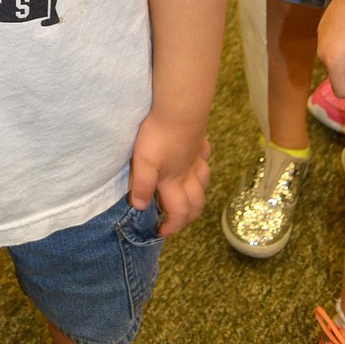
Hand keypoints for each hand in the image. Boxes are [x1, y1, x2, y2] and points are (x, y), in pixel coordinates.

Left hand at [129, 110, 210, 237]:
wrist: (180, 111)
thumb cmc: (158, 137)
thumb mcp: (144, 163)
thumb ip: (142, 185)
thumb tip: (140, 207)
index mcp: (173, 182)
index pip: (178, 212)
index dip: (172, 226)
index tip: (162, 232)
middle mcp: (188, 174)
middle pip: (196, 203)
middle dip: (188, 217)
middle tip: (176, 221)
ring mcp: (196, 158)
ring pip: (203, 182)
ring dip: (198, 194)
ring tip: (188, 195)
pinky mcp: (198, 141)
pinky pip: (204, 157)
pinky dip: (202, 164)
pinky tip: (197, 160)